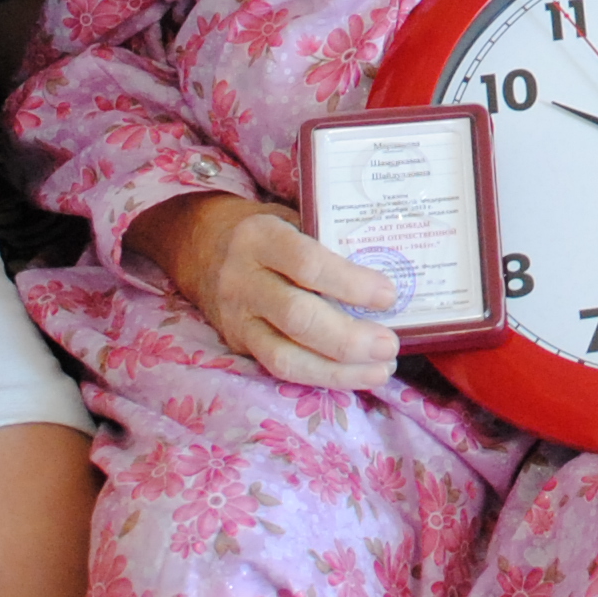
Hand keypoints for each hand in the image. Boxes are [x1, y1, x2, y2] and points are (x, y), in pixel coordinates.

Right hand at [132, 191, 401, 390]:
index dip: (351, 283)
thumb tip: (395, 267)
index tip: (389, 295)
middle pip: (298, 317)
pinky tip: (353, 377)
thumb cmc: (268, 231)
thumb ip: (330, 241)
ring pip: (286, 357)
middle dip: (350, 339)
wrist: (202, 247)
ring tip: (381, 370)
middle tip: (391, 345)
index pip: (308, 263)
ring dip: (339, 371)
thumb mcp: (292, 219)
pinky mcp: (238, 345)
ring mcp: (237, 318)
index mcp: (261, 237)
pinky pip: (279, 370)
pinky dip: (321, 377)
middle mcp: (243, 279)